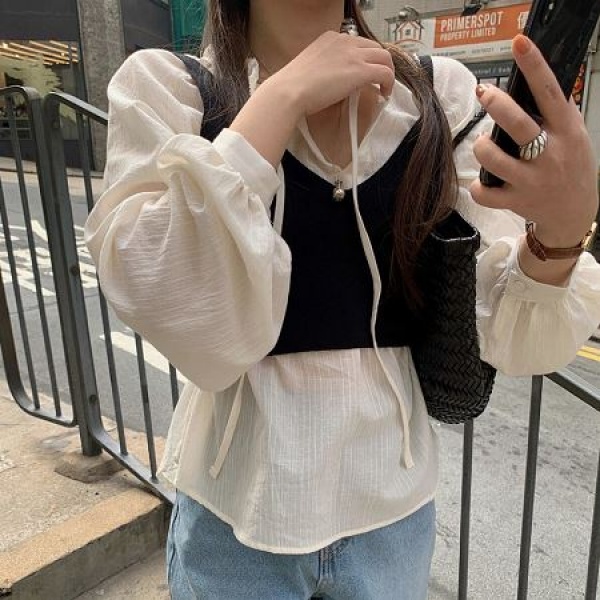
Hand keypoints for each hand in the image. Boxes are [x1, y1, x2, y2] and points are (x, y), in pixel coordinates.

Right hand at [272, 31, 394, 116]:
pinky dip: (389, 82)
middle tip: (378, 80)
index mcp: (331, 38)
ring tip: (384, 88)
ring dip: (387, 72)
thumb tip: (333, 79)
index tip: (364, 72)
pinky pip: (385, 73)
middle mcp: (345, 41)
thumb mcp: (311, 66)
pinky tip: (384, 94)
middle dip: (379, 63)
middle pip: (374, 47)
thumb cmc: (293, 85)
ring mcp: (354, 55)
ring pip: (384, 57)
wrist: (290, 91)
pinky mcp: (361, 70)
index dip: (364, 58)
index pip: (357, 43)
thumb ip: (325, 66)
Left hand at [470, 34, 597, 247]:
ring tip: (484, 144)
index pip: (550, 93)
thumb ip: (557, 112)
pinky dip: (476, 187)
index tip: (519, 44)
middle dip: (497, 104)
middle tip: (484, 92)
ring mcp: (531, 180)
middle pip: (517, 125)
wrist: (574, 212)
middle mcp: (549, 154)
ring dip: (481, 147)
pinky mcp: (516, 201)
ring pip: (493, 158)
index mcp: (566, 131)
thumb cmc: (571, 165)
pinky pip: (485, 193)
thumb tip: (535, 77)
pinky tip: (482, 182)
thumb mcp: (574, 135)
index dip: (534, 67)